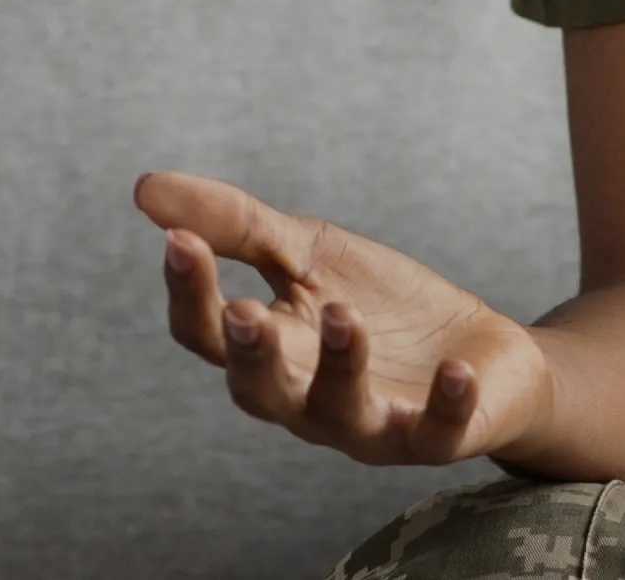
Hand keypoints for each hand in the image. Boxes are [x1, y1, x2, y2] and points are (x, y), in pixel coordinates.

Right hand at [135, 170, 552, 466]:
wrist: (481, 351)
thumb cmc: (380, 306)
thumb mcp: (308, 253)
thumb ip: (235, 225)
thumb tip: (143, 188)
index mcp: (268, 351)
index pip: (207, 333)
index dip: (190, 292)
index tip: (180, 241)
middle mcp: (304, 400)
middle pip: (258, 390)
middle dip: (250, 354)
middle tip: (243, 311)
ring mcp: (368, 424)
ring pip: (338, 413)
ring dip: (340, 366)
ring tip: (345, 315)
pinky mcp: (435, 437)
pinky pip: (435, 433)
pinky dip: (445, 404)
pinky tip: (454, 372)